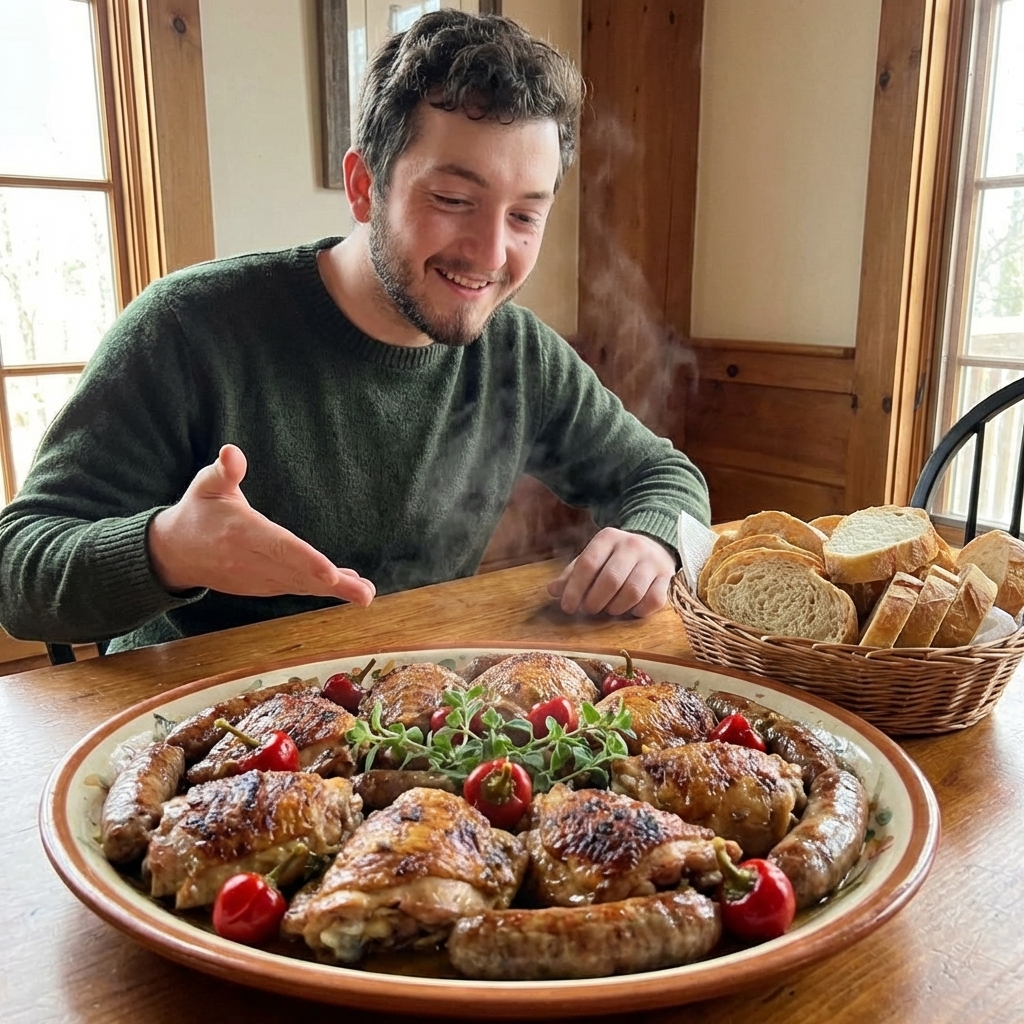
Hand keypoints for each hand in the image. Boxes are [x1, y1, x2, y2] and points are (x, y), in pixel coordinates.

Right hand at [147, 444, 375, 604]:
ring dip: (335, 591)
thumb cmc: (199, 511)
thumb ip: (223, 470)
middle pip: (297, 573)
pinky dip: (321, 589)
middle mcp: (252, 561)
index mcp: (241, 533)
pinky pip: (296, 587)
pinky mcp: (263, 586)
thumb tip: (232, 452)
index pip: (278, 548)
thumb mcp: (205, 485)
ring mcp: (258, 578)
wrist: (175, 552)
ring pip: (300, 585)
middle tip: (364, 593)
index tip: (331, 572)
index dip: (305, 561)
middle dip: (332, 584)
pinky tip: (348, 586)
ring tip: (364, 593)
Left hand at [547, 527, 675, 617]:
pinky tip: (630, 609)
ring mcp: (652, 560)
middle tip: (589, 610)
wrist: (654, 544)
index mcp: (608, 537)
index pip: (588, 564)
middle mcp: (632, 545)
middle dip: (595, 601)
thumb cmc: (615, 557)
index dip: (575, 589)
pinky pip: (653, 600)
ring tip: (608, 609)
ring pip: (632, 592)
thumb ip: (572, 574)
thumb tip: (552, 591)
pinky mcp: (667, 576)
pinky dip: (639, 610)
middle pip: (610, 580)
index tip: (567, 607)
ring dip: (616, 608)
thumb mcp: (593, 558)